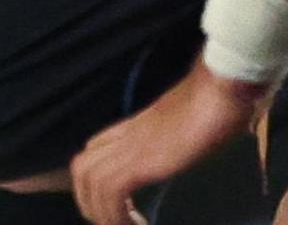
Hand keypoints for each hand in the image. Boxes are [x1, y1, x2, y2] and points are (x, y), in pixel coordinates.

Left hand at [70, 57, 271, 224]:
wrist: (218, 89)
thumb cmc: (212, 101)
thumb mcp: (183, 121)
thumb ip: (171, 132)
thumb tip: (181, 144)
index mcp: (134, 125)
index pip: (95, 146)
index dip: (95, 174)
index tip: (112, 198)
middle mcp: (125, 136)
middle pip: (82, 164)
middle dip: (87, 198)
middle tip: (110, 220)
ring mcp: (130, 146)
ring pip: (87, 179)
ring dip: (98, 210)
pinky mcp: (141, 160)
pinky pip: (111, 190)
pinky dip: (114, 214)